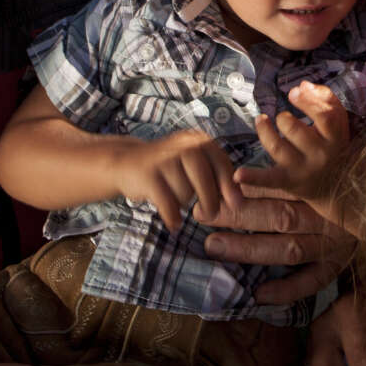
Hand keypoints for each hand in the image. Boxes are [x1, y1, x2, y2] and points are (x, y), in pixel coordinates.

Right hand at [118, 129, 239, 231]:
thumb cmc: (169, 169)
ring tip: (174, 198)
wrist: (126, 162)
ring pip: (185, 193)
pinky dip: (172, 217)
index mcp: (199, 141)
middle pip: (205, 180)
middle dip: (209, 202)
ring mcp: (165, 158)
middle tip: (207, 215)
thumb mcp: (194, 165)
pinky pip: (167, 203)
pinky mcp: (148, 173)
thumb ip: (216, 178)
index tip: (237, 205)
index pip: (222, 164)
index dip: (230, 187)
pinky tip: (174, 224)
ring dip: (182, 203)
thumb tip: (239, 202)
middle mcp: (184, 145)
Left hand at [201, 183, 354, 303]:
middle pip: (278, 215)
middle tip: (202, 215)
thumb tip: (241, 176)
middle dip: (238, 215)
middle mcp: (326, 216)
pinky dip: (286, 289)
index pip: (278, 187)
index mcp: (321, 188)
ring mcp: (332, 244)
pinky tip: (258, 293)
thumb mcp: (320, 174)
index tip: (215, 187)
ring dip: (249, 248)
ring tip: (215, 246)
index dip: (247, 187)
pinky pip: (311, 282)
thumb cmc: (342, 188)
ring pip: (288, 248)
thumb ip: (289, 175)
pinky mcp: (338, 266)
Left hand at [236, 82, 348, 207]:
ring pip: (278, 146)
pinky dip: (253, 178)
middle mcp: (321, 155)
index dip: (307, 101)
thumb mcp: (338, 121)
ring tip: (261, 120)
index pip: (325, 116)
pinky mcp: (288, 181)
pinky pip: (269, 179)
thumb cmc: (332, 143)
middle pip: (295, 129)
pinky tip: (238, 175)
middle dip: (284, 118)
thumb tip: (303, 85)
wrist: (335, 184)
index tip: (293, 92)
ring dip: (265, 130)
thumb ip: (324, 98)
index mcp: (336, 138)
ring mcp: (303, 169)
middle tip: (283, 117)